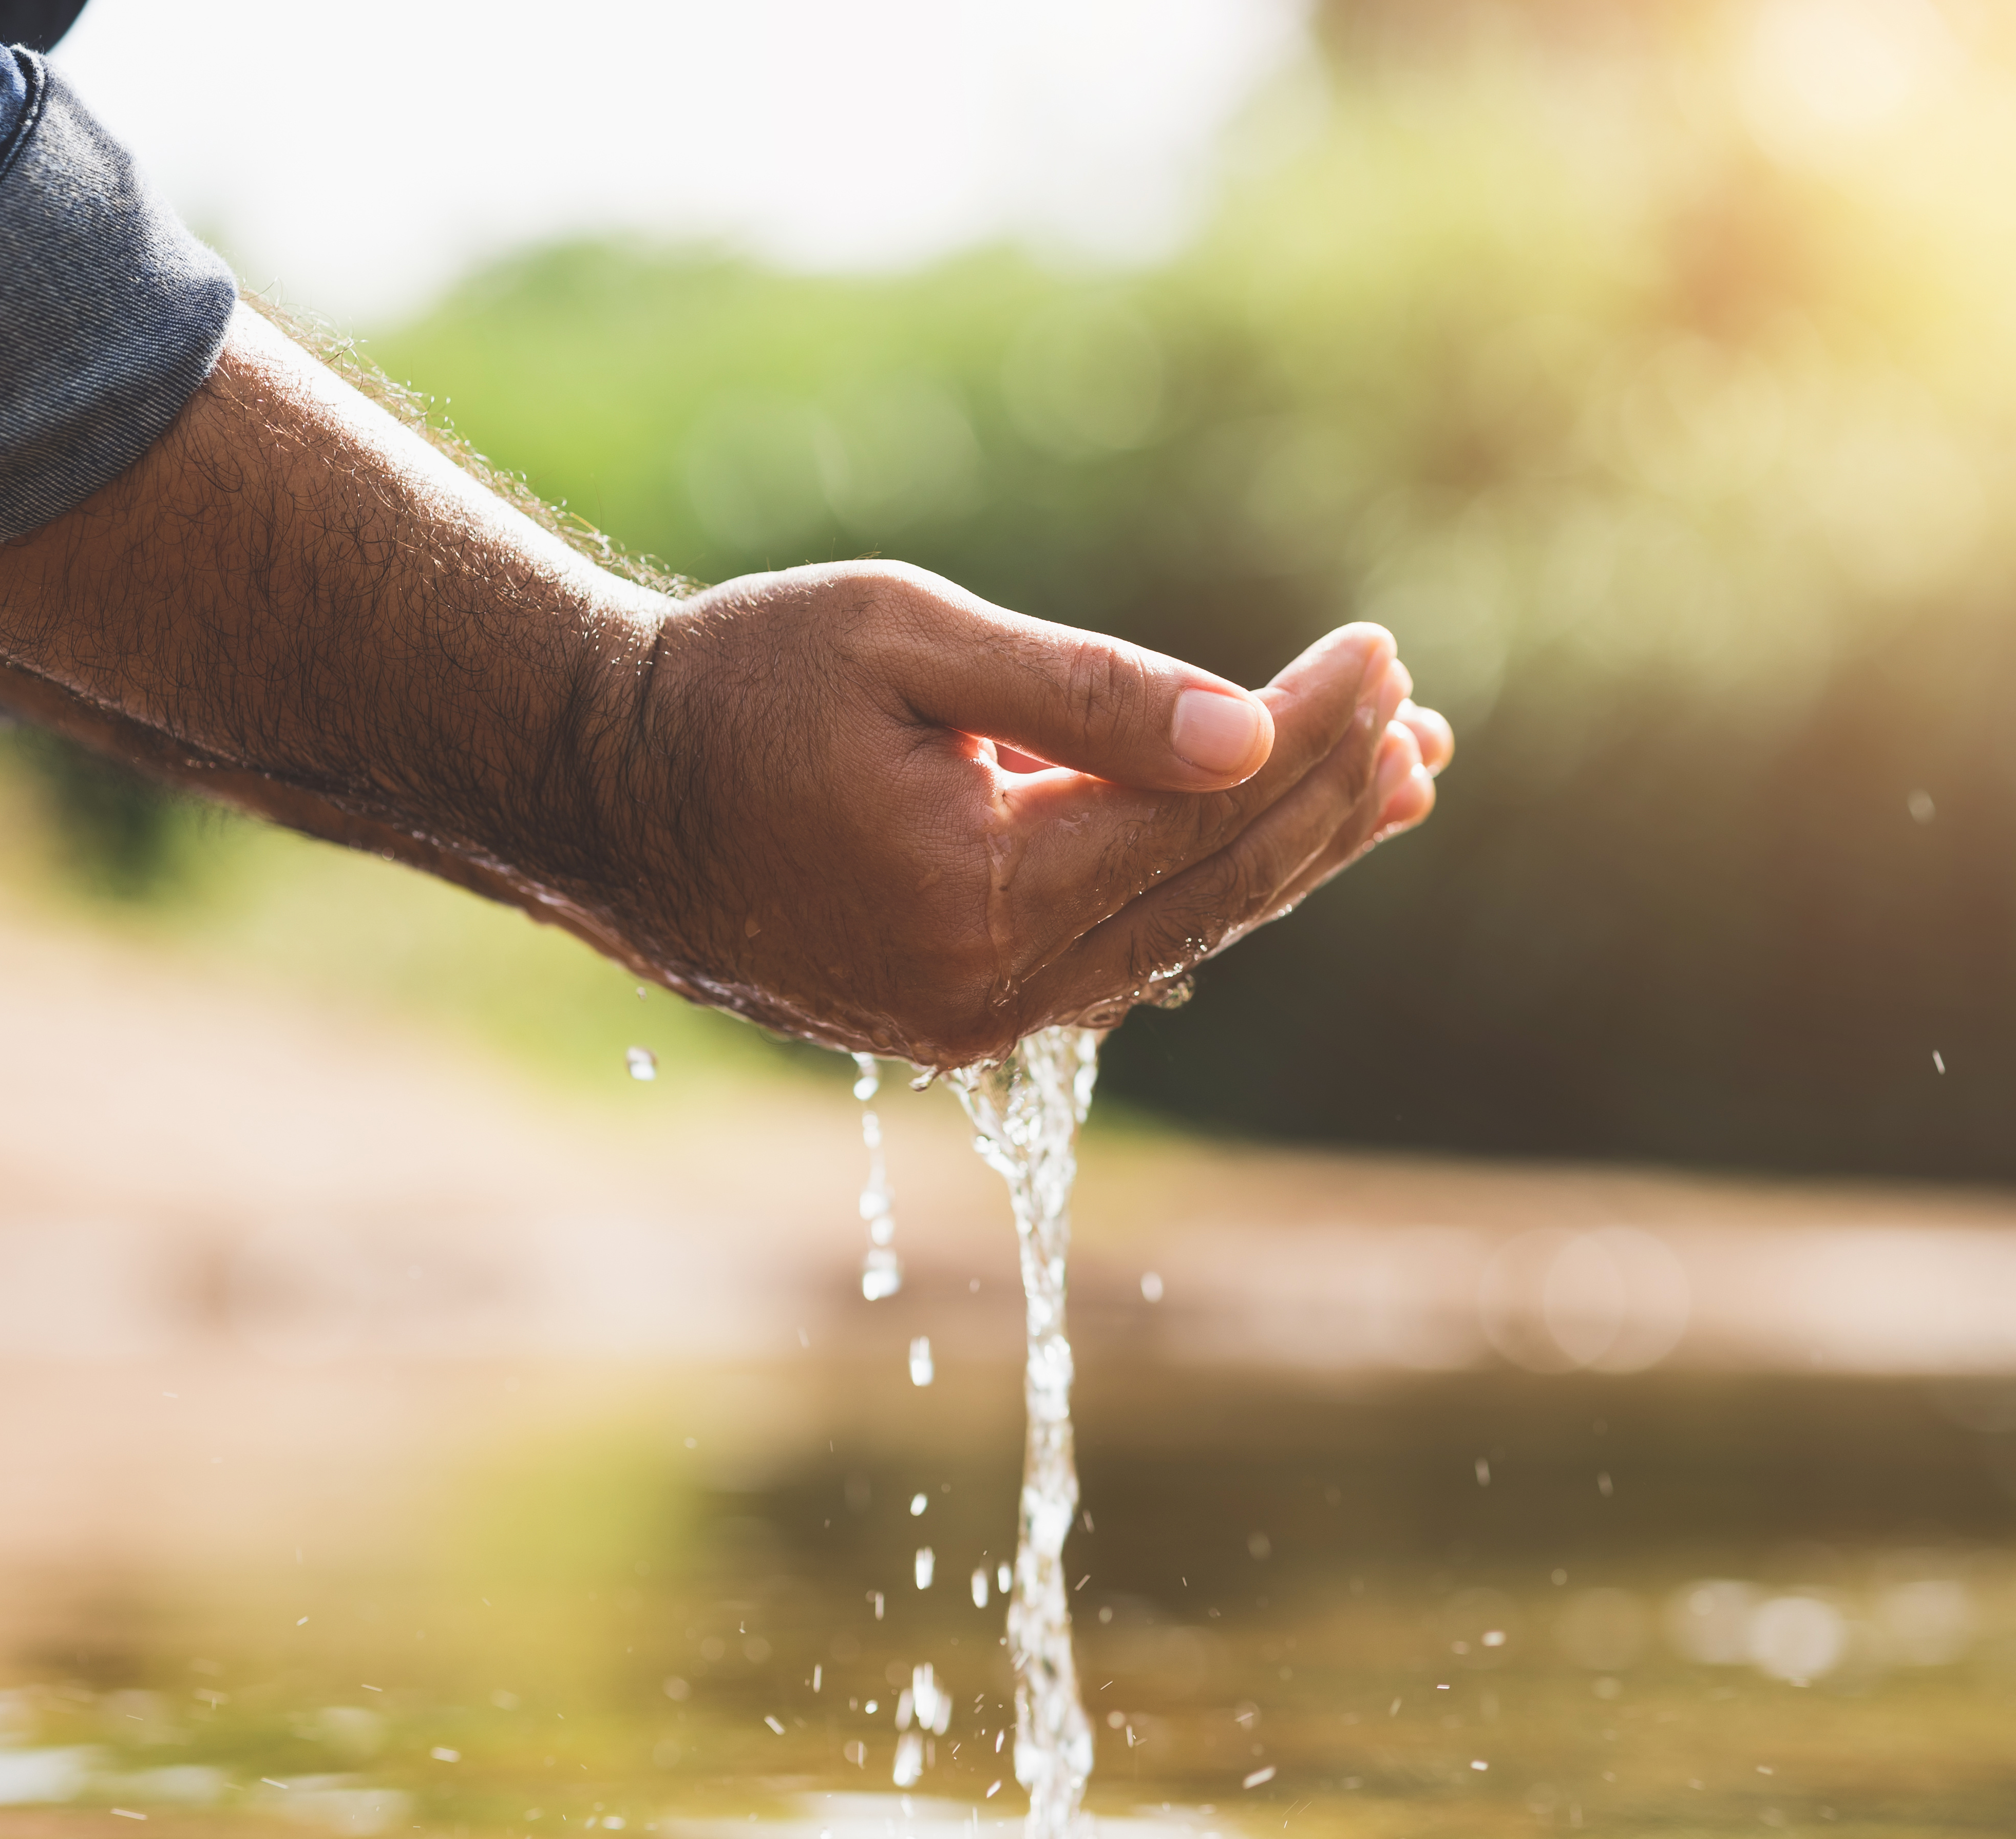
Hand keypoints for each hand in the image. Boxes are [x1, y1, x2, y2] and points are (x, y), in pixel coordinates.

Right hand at [0, 307, 1453, 1064]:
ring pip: (1181, 929)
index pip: (1201, 814)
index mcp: (978, 897)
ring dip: (1289, 851)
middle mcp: (991, 990)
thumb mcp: (901, 643)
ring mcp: (976, 1018)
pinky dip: (1201, 885)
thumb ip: (1081, 695)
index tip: (1383, 652)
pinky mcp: (963, 1011)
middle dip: (1326, 799)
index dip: (1308, 732)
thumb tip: (1246, 735)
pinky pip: (1121, 950)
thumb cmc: (732, 685)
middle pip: (1215, 890)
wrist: (596, 789)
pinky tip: (1260, 832)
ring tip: (1392, 777)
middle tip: (1419, 718)